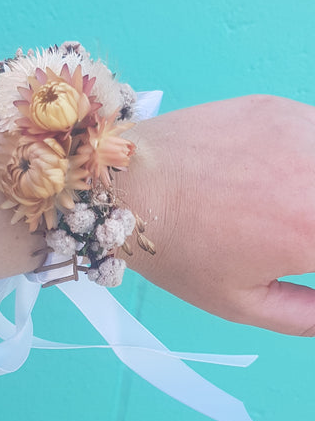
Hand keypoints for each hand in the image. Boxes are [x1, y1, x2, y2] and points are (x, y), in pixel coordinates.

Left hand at [122, 94, 314, 335]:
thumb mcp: (239, 302)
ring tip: (290, 207)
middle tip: (299, 232)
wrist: (124, 185)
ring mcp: (297, 127)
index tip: (307, 252)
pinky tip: (288, 172)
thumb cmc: (173, 248)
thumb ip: (306, 314)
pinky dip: (313, 156)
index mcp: (312, 228)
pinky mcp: (275, 106)